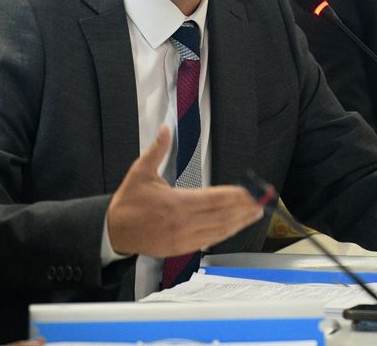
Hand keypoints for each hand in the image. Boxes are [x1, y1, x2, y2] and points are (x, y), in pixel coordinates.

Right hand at [107, 126, 263, 256]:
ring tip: (255, 214)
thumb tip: (165, 129)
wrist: (114, 231)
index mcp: (176, 202)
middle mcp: (183, 222)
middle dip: (243, 208)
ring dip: (239, 222)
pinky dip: (224, 234)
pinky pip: (208, 241)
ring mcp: (184, 238)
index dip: (235, 195)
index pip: (214, 198)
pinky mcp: (181, 249)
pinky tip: (234, 227)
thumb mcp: (140, 171)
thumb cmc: (128, 201)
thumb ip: (157, 150)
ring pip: (218, 230)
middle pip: (222, 215)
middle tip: (262, 202)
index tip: (250, 191)